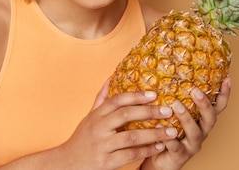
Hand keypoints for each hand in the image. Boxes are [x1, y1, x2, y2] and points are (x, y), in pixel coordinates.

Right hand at [56, 79, 180, 169]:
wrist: (67, 164)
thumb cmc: (82, 139)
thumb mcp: (89, 117)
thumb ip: (101, 99)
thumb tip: (111, 77)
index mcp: (96, 116)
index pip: (117, 100)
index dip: (135, 96)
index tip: (154, 94)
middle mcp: (98, 128)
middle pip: (125, 115)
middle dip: (149, 112)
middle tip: (167, 110)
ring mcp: (102, 145)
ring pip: (131, 136)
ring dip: (154, 134)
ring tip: (171, 131)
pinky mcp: (106, 162)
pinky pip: (131, 155)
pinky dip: (147, 150)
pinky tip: (160, 147)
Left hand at [140, 77, 231, 169]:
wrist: (160, 159)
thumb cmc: (168, 131)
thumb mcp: (175, 114)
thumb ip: (176, 97)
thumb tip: (170, 69)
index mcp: (202, 121)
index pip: (218, 107)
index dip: (225, 95)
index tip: (227, 79)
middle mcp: (202, 132)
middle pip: (210, 119)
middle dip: (204, 104)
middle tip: (194, 90)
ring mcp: (192, 144)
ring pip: (195, 132)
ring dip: (186, 117)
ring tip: (175, 105)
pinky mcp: (180, 155)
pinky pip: (176, 147)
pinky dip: (170, 138)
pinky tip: (162, 129)